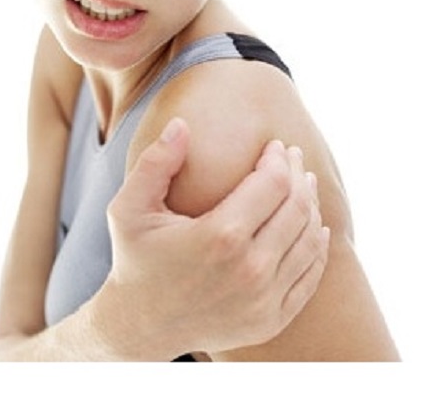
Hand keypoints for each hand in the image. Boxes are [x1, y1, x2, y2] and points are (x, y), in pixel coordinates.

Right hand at [106, 117, 329, 358]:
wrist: (140, 324)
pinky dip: (319, 247)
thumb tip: (181, 124)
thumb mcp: (129, 209)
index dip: (278, 158)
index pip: (273, 183)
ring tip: (305, 184)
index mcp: (219, 236)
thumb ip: (155, 164)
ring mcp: (264, 300)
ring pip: (310, 239)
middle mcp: (250, 270)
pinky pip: (310, 275)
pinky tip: (317, 227)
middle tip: (294, 157)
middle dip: (299, 174)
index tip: (275, 145)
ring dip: (312, 205)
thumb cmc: (135, 259)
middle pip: (297, 207)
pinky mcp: (270, 320)